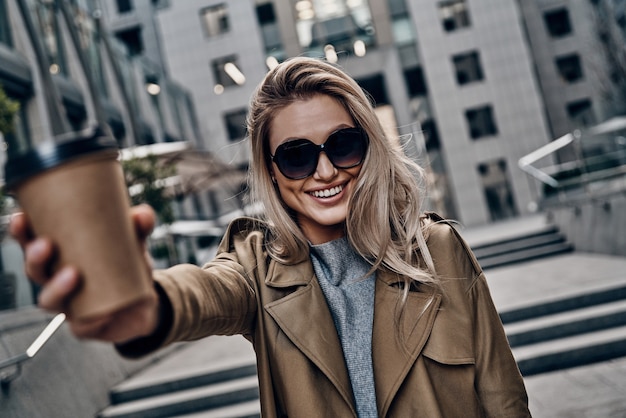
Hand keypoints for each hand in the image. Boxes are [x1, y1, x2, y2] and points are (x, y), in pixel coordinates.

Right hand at [9, 204, 160, 343]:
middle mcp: (57, 282)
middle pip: (35, 271)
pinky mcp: (86, 327)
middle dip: (34, 259)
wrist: (144, 304)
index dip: (22, 233)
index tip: (21, 217)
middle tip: (45, 245)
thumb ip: (139, 228)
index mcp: (61, 257)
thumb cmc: (128, 267)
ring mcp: (69, 306)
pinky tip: (101, 314)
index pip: (32, 243)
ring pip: (49, 301)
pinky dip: (90, 320)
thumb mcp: (135, 244)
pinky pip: (83, 326)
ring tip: (72, 274)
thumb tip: (142, 214)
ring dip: (56, 288)